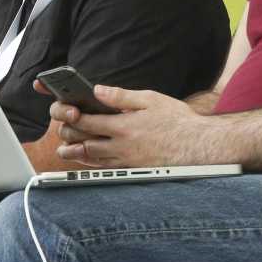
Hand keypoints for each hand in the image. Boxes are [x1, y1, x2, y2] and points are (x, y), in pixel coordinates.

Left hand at [50, 86, 207, 167]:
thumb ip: (121, 96)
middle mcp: (122, 146)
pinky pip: (107, 169)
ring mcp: (127, 161)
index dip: (71, 117)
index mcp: (124, 126)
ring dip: (76, 154)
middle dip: (70, 135)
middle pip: (85, 143)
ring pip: (93, 159)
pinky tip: (88, 161)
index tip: (64, 111)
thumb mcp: (150, 99)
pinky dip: (93, 165)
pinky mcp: (133, 170)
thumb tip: (98, 91)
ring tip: (64, 150)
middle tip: (62, 129)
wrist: (199, 146)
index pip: (88, 122)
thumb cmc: (178, 121)